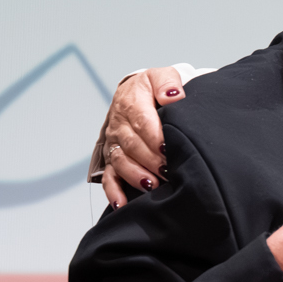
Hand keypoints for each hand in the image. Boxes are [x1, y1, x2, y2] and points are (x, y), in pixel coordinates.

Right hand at [92, 68, 184, 205]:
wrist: (136, 95)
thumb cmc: (152, 89)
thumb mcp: (161, 76)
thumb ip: (168, 83)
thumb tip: (174, 96)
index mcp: (131, 102)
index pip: (141, 121)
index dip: (154, 137)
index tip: (168, 149)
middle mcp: (119, 125)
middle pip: (132, 145)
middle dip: (150, 160)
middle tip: (167, 171)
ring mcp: (114, 144)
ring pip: (120, 162)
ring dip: (136, 176)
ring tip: (152, 186)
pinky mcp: (112, 159)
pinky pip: (109, 178)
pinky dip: (114, 192)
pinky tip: (123, 205)